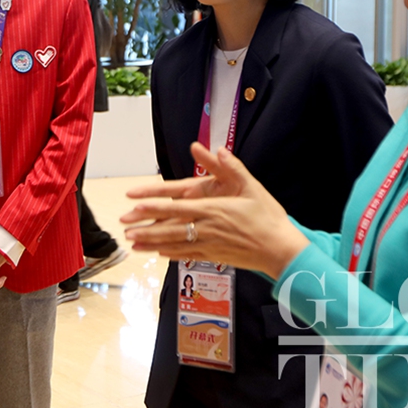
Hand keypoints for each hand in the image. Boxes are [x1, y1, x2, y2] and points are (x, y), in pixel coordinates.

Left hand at [121, 143, 309, 278]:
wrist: (281, 250)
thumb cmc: (269, 218)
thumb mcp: (253, 187)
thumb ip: (233, 168)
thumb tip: (219, 149)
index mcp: (213, 210)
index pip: (176, 207)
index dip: (154, 207)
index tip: (136, 206)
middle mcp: (208, 229)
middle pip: (170, 229)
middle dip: (145, 229)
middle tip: (125, 230)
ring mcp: (210, 246)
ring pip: (175, 245)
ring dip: (152, 244)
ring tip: (134, 244)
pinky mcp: (215, 257)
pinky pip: (188, 256)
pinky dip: (172, 254)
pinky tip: (160, 254)